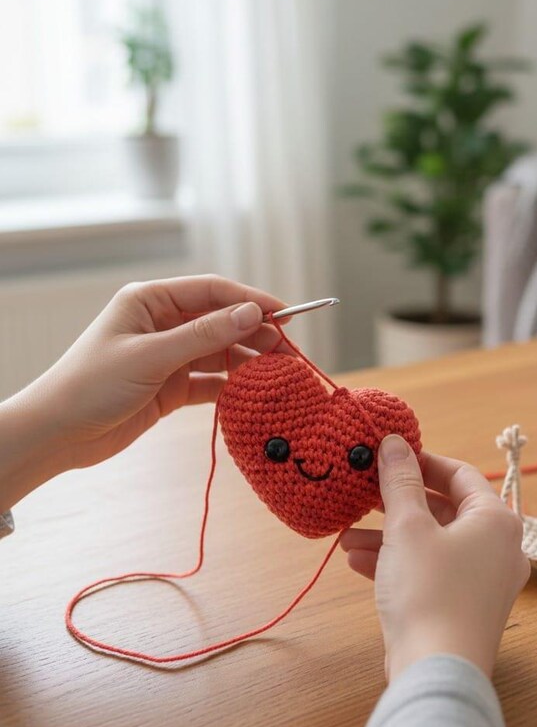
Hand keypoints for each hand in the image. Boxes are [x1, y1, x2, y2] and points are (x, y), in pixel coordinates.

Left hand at [0, 275, 287, 509]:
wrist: (57, 435)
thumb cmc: (91, 386)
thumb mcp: (151, 356)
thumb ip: (204, 335)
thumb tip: (251, 313)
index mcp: (151, 302)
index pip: (212, 291)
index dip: (251, 300)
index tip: (286, 314)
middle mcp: (164, 324)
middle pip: (222, 321)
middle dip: (256, 333)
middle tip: (289, 351)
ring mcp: (170, 356)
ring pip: (221, 352)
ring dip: (249, 361)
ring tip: (279, 372)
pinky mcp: (172, 386)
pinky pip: (212, 381)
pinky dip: (232, 386)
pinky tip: (253, 392)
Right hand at [340, 434, 529, 680]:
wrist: (436, 673)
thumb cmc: (428, 591)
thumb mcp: (407, 527)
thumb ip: (400, 482)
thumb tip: (394, 442)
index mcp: (496, 520)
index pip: (461, 474)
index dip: (423, 462)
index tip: (390, 458)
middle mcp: (500, 548)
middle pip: (445, 510)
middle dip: (398, 504)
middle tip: (365, 495)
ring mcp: (485, 581)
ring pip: (433, 543)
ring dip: (390, 537)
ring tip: (348, 535)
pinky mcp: (466, 607)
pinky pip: (432, 571)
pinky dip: (399, 563)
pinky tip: (358, 562)